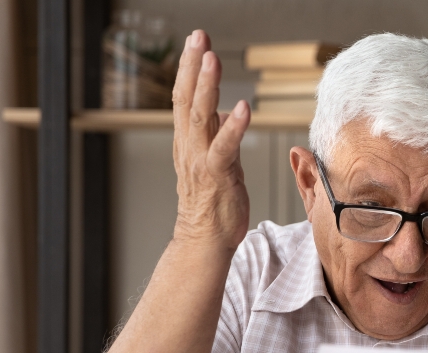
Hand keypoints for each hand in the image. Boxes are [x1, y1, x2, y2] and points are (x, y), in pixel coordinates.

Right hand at [171, 30, 251, 250]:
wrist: (204, 240)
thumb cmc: (212, 204)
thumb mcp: (216, 162)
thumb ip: (218, 136)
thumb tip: (225, 113)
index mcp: (188, 142)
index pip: (184, 98)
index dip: (188, 69)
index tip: (195, 42)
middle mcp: (190, 146)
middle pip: (187, 99)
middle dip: (192, 66)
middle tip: (198, 37)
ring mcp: (201, 160)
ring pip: (201, 117)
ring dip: (207, 87)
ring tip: (212, 59)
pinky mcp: (217, 175)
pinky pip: (224, 147)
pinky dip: (233, 126)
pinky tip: (242, 107)